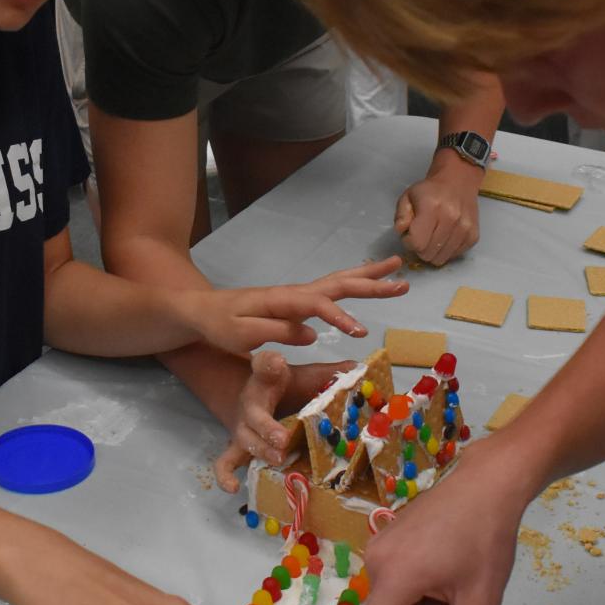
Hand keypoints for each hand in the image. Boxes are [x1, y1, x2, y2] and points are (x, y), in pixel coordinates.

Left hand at [182, 256, 407, 358]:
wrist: (200, 310)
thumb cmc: (217, 325)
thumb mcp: (240, 334)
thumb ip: (275, 331)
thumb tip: (311, 333)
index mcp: (282, 300)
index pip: (318, 305)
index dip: (341, 317)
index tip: (360, 333)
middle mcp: (294, 292)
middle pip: (339, 284)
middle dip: (372, 284)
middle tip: (404, 282)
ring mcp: (297, 294)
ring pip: (339, 281)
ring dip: (369, 277)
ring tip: (399, 270)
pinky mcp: (296, 300)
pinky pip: (331, 288)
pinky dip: (353, 281)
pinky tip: (366, 278)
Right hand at [215, 352, 355, 490]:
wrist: (252, 396)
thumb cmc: (283, 388)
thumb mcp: (304, 376)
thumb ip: (330, 373)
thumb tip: (362, 369)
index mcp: (265, 382)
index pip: (264, 367)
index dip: (269, 365)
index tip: (277, 362)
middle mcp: (250, 405)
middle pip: (253, 416)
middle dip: (268, 428)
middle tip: (284, 439)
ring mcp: (241, 429)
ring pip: (243, 441)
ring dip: (260, 451)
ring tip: (278, 459)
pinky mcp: (236, 448)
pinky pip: (224, 462)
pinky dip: (225, 475)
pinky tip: (235, 487)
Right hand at [336, 438, 530, 604]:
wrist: (486, 483)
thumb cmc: (487, 537)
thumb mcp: (480, 600)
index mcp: (395, 579)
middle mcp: (375, 562)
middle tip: (462, 602)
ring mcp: (378, 548)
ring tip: (457, 579)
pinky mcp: (385, 541)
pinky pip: (398, 584)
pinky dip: (422, 588)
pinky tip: (446, 564)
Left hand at [395, 154, 483, 264]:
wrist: (458, 182)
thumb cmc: (429, 191)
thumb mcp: (407, 197)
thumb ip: (401, 216)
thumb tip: (402, 231)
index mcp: (431, 207)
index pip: (417, 243)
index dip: (408, 242)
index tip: (410, 234)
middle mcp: (451, 218)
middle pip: (428, 254)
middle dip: (420, 248)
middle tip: (421, 235)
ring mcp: (465, 228)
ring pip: (440, 259)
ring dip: (432, 251)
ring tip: (432, 236)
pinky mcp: (473, 236)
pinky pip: (453, 256)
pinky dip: (446, 251)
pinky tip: (444, 237)